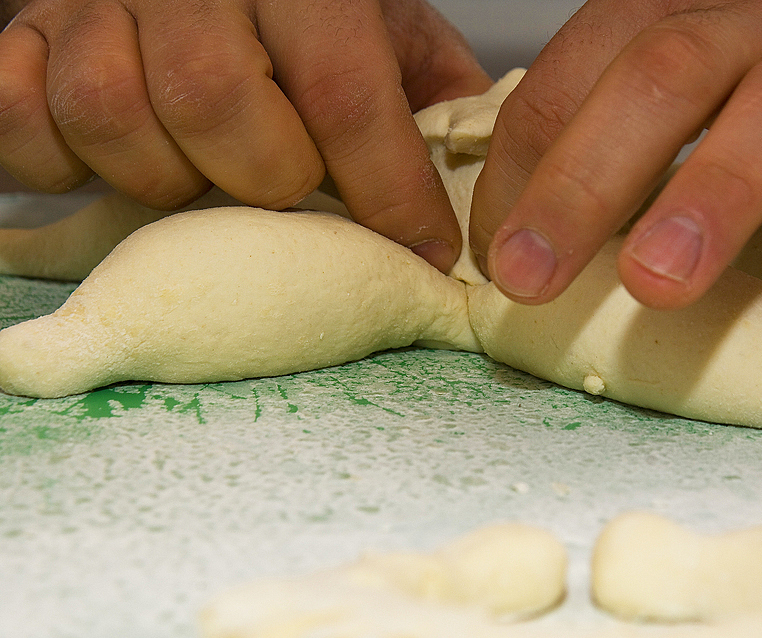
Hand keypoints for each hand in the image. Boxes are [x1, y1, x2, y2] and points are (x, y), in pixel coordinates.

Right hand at [0, 0, 491, 270]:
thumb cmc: (295, 6)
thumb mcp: (380, 26)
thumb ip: (426, 86)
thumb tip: (477, 173)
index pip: (346, 94)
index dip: (389, 192)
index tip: (422, 251)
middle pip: (218, 107)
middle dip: (266, 180)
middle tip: (284, 186)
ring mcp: (92, 5)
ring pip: (112, 116)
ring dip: (163, 177)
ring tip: (197, 171)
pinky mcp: (23, 36)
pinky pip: (17, 117)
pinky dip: (55, 160)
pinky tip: (104, 158)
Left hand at [470, 0, 761, 315]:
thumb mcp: (696, 78)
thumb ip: (620, 138)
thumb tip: (526, 235)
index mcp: (673, 12)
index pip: (572, 75)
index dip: (523, 169)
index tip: (501, 256)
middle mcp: (753, 19)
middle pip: (661, 78)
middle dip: (585, 182)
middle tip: (528, 277)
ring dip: (711, 198)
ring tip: (656, 284)